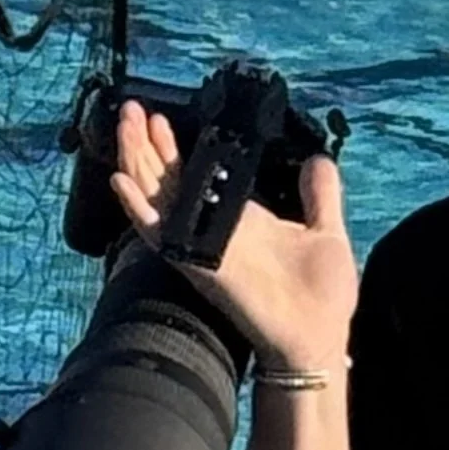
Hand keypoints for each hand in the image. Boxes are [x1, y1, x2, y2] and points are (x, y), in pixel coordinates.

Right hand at [110, 101, 357, 370]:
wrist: (319, 340)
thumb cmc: (322, 297)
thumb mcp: (326, 231)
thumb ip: (320, 195)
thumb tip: (317, 158)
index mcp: (239, 218)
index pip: (193, 176)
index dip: (173, 148)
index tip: (160, 118)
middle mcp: (213, 230)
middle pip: (166, 180)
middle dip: (146, 145)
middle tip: (131, 109)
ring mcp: (202, 247)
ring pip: (156, 198)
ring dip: (137, 161)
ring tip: (125, 126)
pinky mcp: (200, 265)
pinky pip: (158, 236)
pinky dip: (138, 209)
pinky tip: (122, 182)